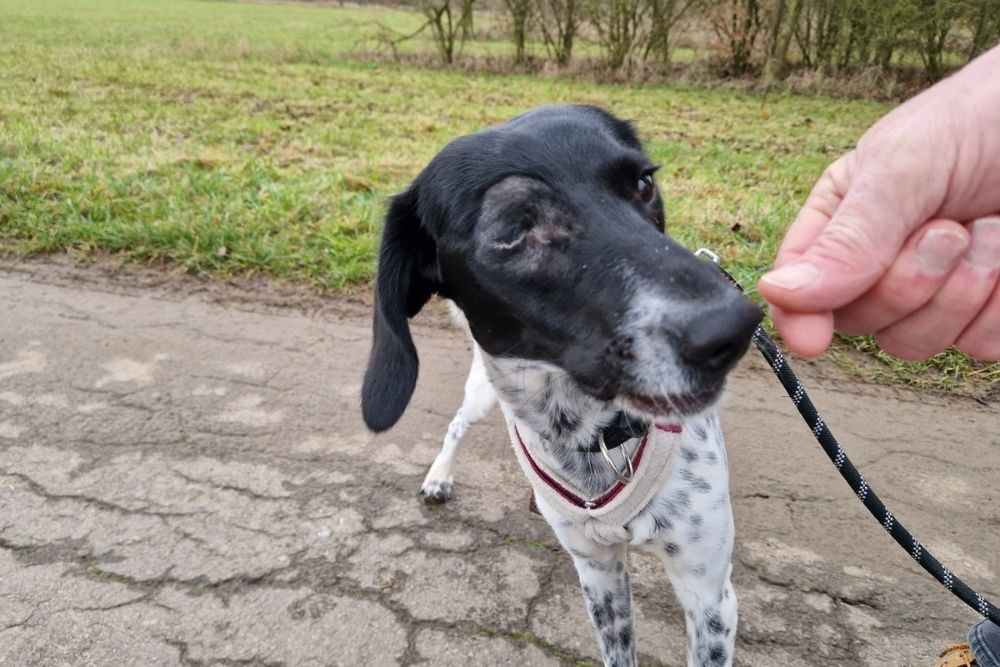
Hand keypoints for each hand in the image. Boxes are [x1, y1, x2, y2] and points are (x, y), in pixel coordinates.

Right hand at [758, 46, 999, 360]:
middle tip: (948, 229)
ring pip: (912, 342)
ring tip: (988, 233)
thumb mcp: (905, 166)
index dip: (800, 315)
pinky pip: (977, 346)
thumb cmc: (982, 121)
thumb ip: (848, 237)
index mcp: (840, 221)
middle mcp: (878, 263)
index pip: (798, 286)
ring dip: (959, 293)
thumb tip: (777, 292)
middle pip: (858, 320)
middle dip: (907, 281)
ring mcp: (933, 294)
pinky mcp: (986, 315)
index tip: (811, 338)